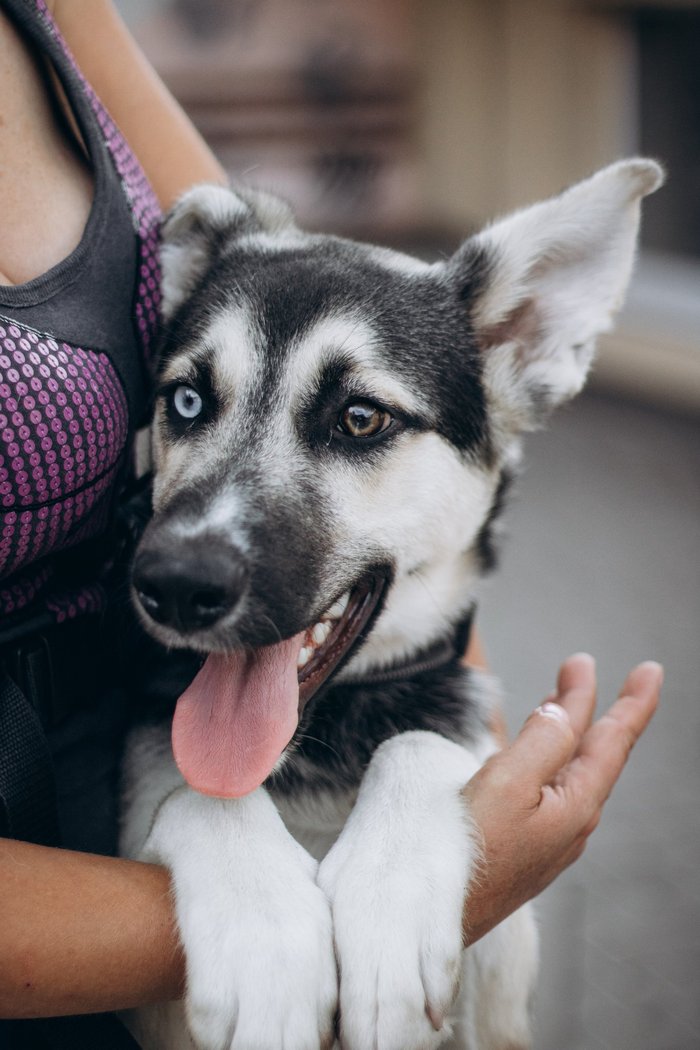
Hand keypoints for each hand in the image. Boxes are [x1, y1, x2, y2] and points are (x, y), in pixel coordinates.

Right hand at [462, 654, 661, 944]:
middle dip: (592, 706)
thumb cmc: (467, 854)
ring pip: (566, 769)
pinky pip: (546, 787)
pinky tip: (531, 753)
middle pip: (590, 751)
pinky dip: (545, 756)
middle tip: (583, 666)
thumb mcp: (507, 783)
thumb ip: (541, 741)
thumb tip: (564, 710)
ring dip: (567, 729)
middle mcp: (571, 823)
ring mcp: (547, 838)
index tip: (651, 669)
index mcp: (576, 805)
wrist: (433, 919)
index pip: (614, 741)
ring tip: (561, 697)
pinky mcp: (522, 847)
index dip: (634, 702)